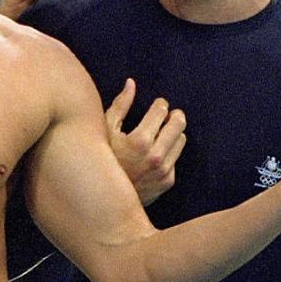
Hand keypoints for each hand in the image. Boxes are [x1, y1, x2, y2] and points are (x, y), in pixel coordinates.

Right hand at [105, 79, 185, 204]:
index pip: (161, 111)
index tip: (158, 104)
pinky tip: (156, 151)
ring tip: (162, 132)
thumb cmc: (99, 159)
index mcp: (140, 141)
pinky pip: (175, 158)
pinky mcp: (167, 181)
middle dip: (174, 115)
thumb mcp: (104, 130)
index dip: (160, 104)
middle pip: (178, 124)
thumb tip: (131, 83)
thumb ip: (119, 106)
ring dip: (174, 133)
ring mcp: (163, 170)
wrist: (103, 198)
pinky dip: (169, 151)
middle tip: (168, 113)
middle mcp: (155, 156)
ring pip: (181, 140)